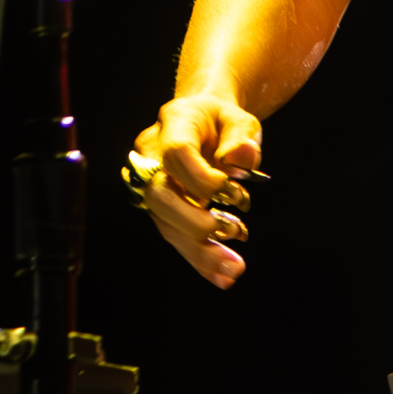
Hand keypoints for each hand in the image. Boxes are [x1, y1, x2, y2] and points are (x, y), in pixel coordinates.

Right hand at [135, 92, 264, 287]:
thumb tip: (242, 158)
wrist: (203, 121)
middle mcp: (151, 154)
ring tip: (232, 268)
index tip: (235, 192)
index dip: (202, 178)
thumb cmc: (222, 121)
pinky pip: (174, 234)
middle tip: (236, 233)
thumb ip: (242, 138)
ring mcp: (150, 182)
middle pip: (159, 195)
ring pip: (164, 223)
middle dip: (196, 222)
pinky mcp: (160, 207)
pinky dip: (199, 257)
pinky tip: (221, 275)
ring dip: (199, 250)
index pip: (177, 153)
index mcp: (174, 123)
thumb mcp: (240, 118)